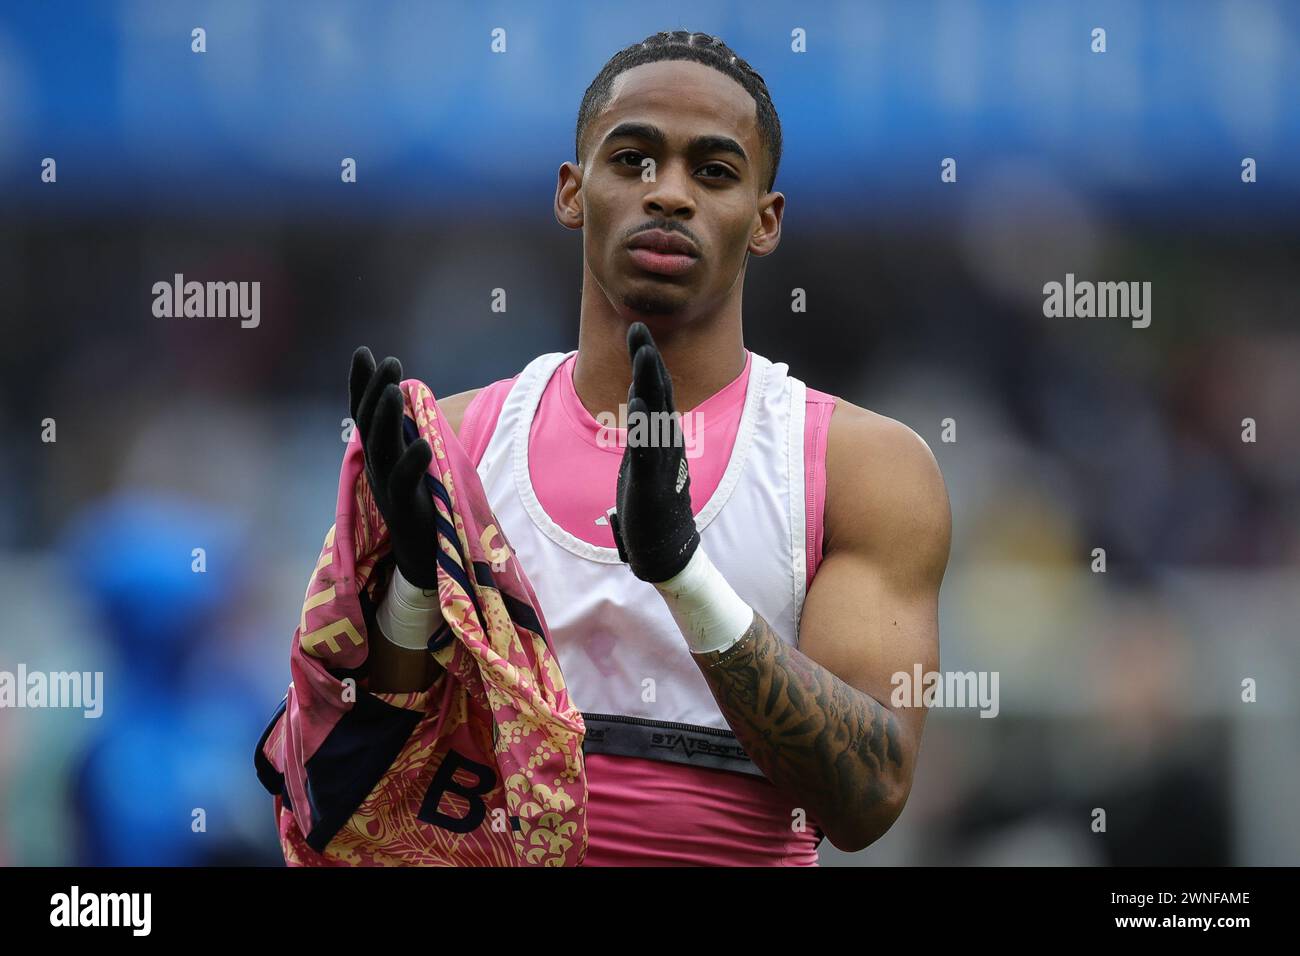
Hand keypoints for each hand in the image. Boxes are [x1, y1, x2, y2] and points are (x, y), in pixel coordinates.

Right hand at [349, 347, 439, 588]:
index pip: (363, 413)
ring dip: (387, 419)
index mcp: (379, 453)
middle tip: (389, 361)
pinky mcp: (405, 508)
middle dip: (375, 390)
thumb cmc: (422, 501)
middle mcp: (377, 467)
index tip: (363, 352)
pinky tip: (423, 444)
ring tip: (393, 391)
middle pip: (368, 424)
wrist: (424, 554)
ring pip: (382, 449)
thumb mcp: (409, 459)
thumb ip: (403, 430)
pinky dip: (412, 463)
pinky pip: (404, 483)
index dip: (360, 384)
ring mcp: (388, 488)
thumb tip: (398, 392)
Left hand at [609, 323, 699, 582]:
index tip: (636, 331)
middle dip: (647, 359)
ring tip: (642, 355)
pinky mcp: (651, 481)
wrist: (666, 548)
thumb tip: (639, 403)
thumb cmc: (653, 505)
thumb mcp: (644, 459)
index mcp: (661, 435)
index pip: (654, 390)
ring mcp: (661, 460)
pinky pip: (647, 450)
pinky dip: (643, 427)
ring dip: (648, 383)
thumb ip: (643, 431)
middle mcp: (666, 441)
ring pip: (655, 414)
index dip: (646, 360)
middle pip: (657, 392)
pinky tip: (639, 406)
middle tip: (638, 327)